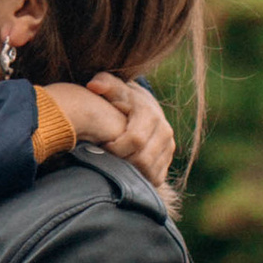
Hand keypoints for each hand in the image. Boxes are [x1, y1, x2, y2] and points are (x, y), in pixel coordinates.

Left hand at [46, 75, 175, 188]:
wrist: (141, 106)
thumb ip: (104, 84)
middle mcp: (165, 132)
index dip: (115, 147)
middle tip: (104, 159)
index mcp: (151, 115)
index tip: (101, 146)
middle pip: (143, 160)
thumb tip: (93, 85)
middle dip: (121, 162)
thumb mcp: (113, 88)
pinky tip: (123, 171)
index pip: (135, 140)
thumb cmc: (120, 98)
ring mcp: (168, 148)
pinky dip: (139, 179)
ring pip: (150, 172)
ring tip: (112, 164)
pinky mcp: (168, 160)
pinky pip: (155, 178)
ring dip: (129, 173)